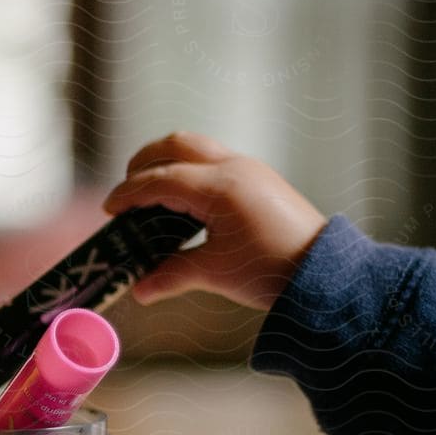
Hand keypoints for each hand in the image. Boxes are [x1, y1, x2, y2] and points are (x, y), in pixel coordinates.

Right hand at [103, 133, 327, 312]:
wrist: (325, 272)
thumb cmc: (271, 271)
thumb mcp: (215, 273)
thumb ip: (172, 275)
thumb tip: (140, 290)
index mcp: (220, 188)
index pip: (160, 180)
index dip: (129, 194)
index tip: (110, 210)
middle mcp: (233, 168)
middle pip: (175, 144)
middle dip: (144, 162)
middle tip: (127, 192)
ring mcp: (248, 169)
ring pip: (196, 146)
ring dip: (167, 162)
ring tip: (151, 193)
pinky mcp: (258, 178)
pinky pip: (213, 160)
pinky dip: (188, 170)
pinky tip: (183, 201)